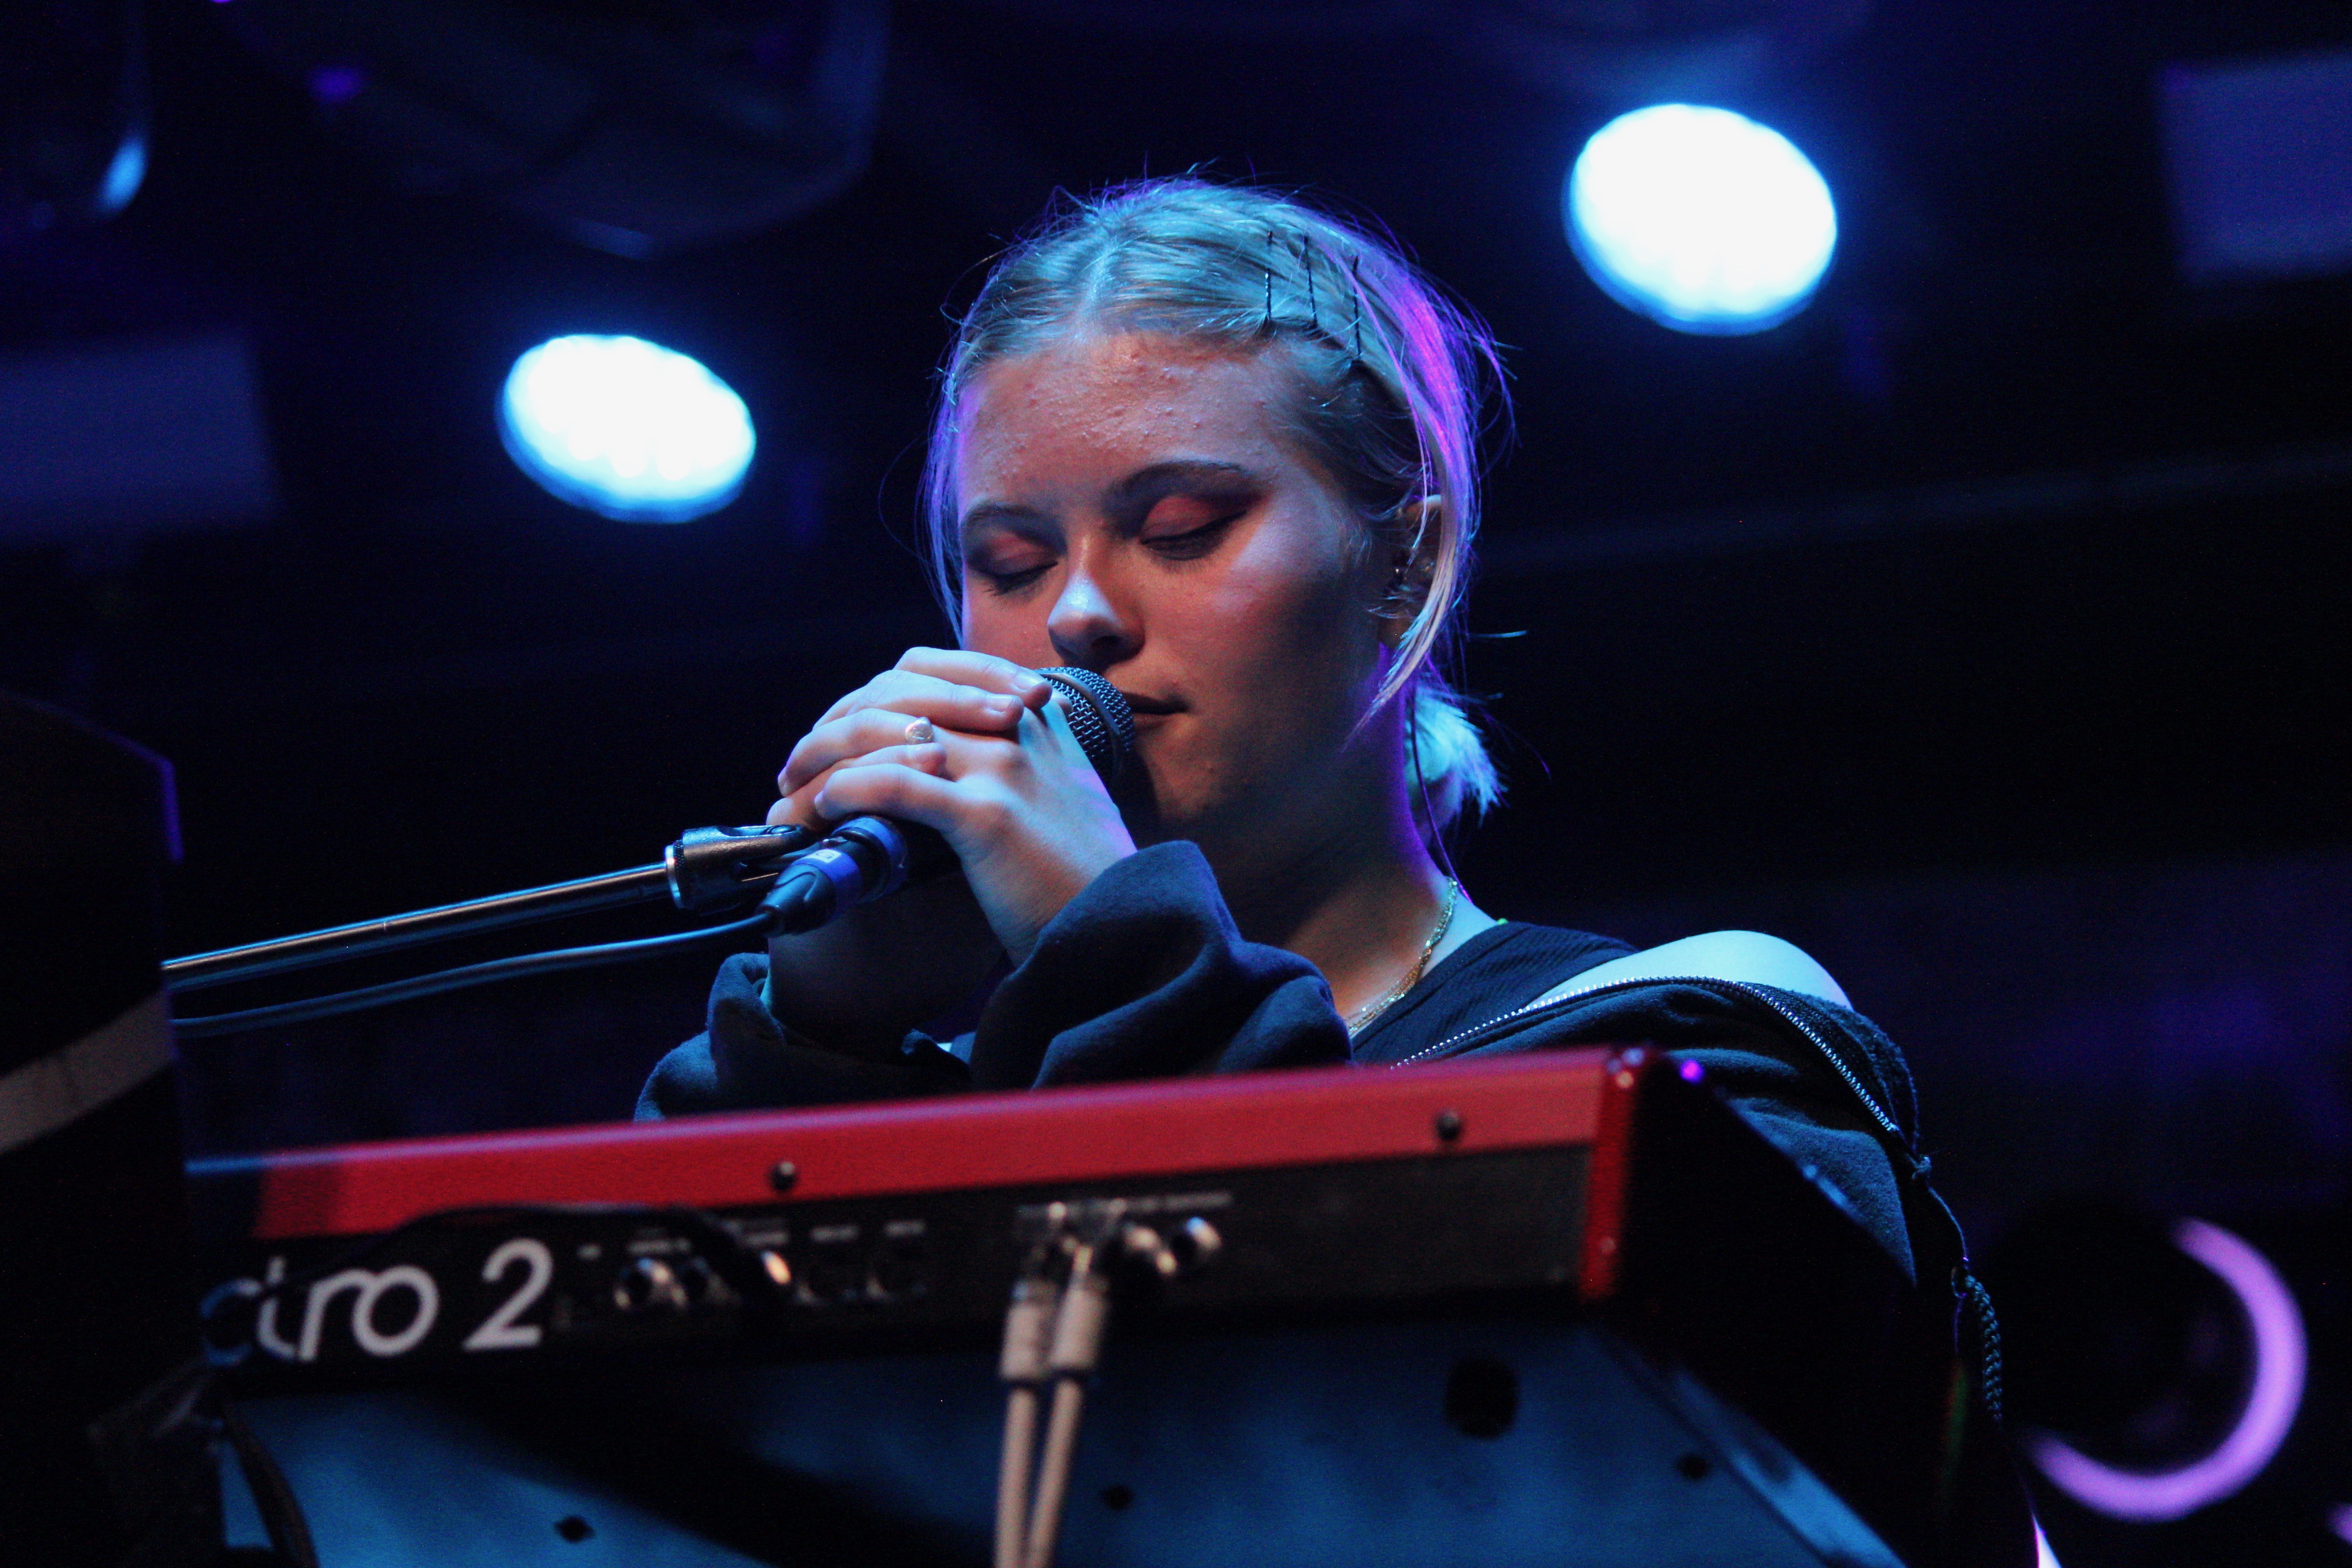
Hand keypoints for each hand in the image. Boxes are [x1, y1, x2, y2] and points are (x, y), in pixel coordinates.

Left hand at [772, 648, 1136, 961]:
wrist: (1125, 925)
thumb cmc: (1084, 877)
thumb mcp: (1059, 799)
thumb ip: (1017, 768)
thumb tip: (944, 764)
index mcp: (1034, 717)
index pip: (931, 668)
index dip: (871, 692)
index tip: (840, 730)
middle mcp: (1017, 728)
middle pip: (895, 689)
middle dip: (833, 723)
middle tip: (798, 765)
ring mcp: (1003, 766)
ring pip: (882, 731)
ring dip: (822, 760)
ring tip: (792, 794)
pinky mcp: (986, 815)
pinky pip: (892, 783)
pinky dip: (845, 792)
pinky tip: (823, 812)